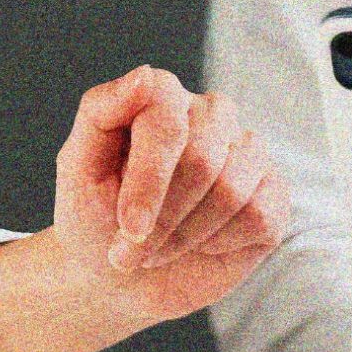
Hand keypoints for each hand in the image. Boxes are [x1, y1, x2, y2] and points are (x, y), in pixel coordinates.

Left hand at [50, 65, 290, 326]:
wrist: (121, 276)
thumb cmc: (94, 215)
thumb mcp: (79, 168)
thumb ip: (100, 112)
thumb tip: (144, 75)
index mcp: (161, 95)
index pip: (166, 121)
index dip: (149, 180)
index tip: (130, 227)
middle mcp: (210, 112)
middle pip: (201, 160)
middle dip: (163, 219)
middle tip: (131, 253)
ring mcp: (247, 150)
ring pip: (231, 191)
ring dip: (186, 236)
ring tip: (157, 249)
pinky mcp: (272, 192)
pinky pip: (259, 216)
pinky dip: (220, 244)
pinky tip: (198, 244)